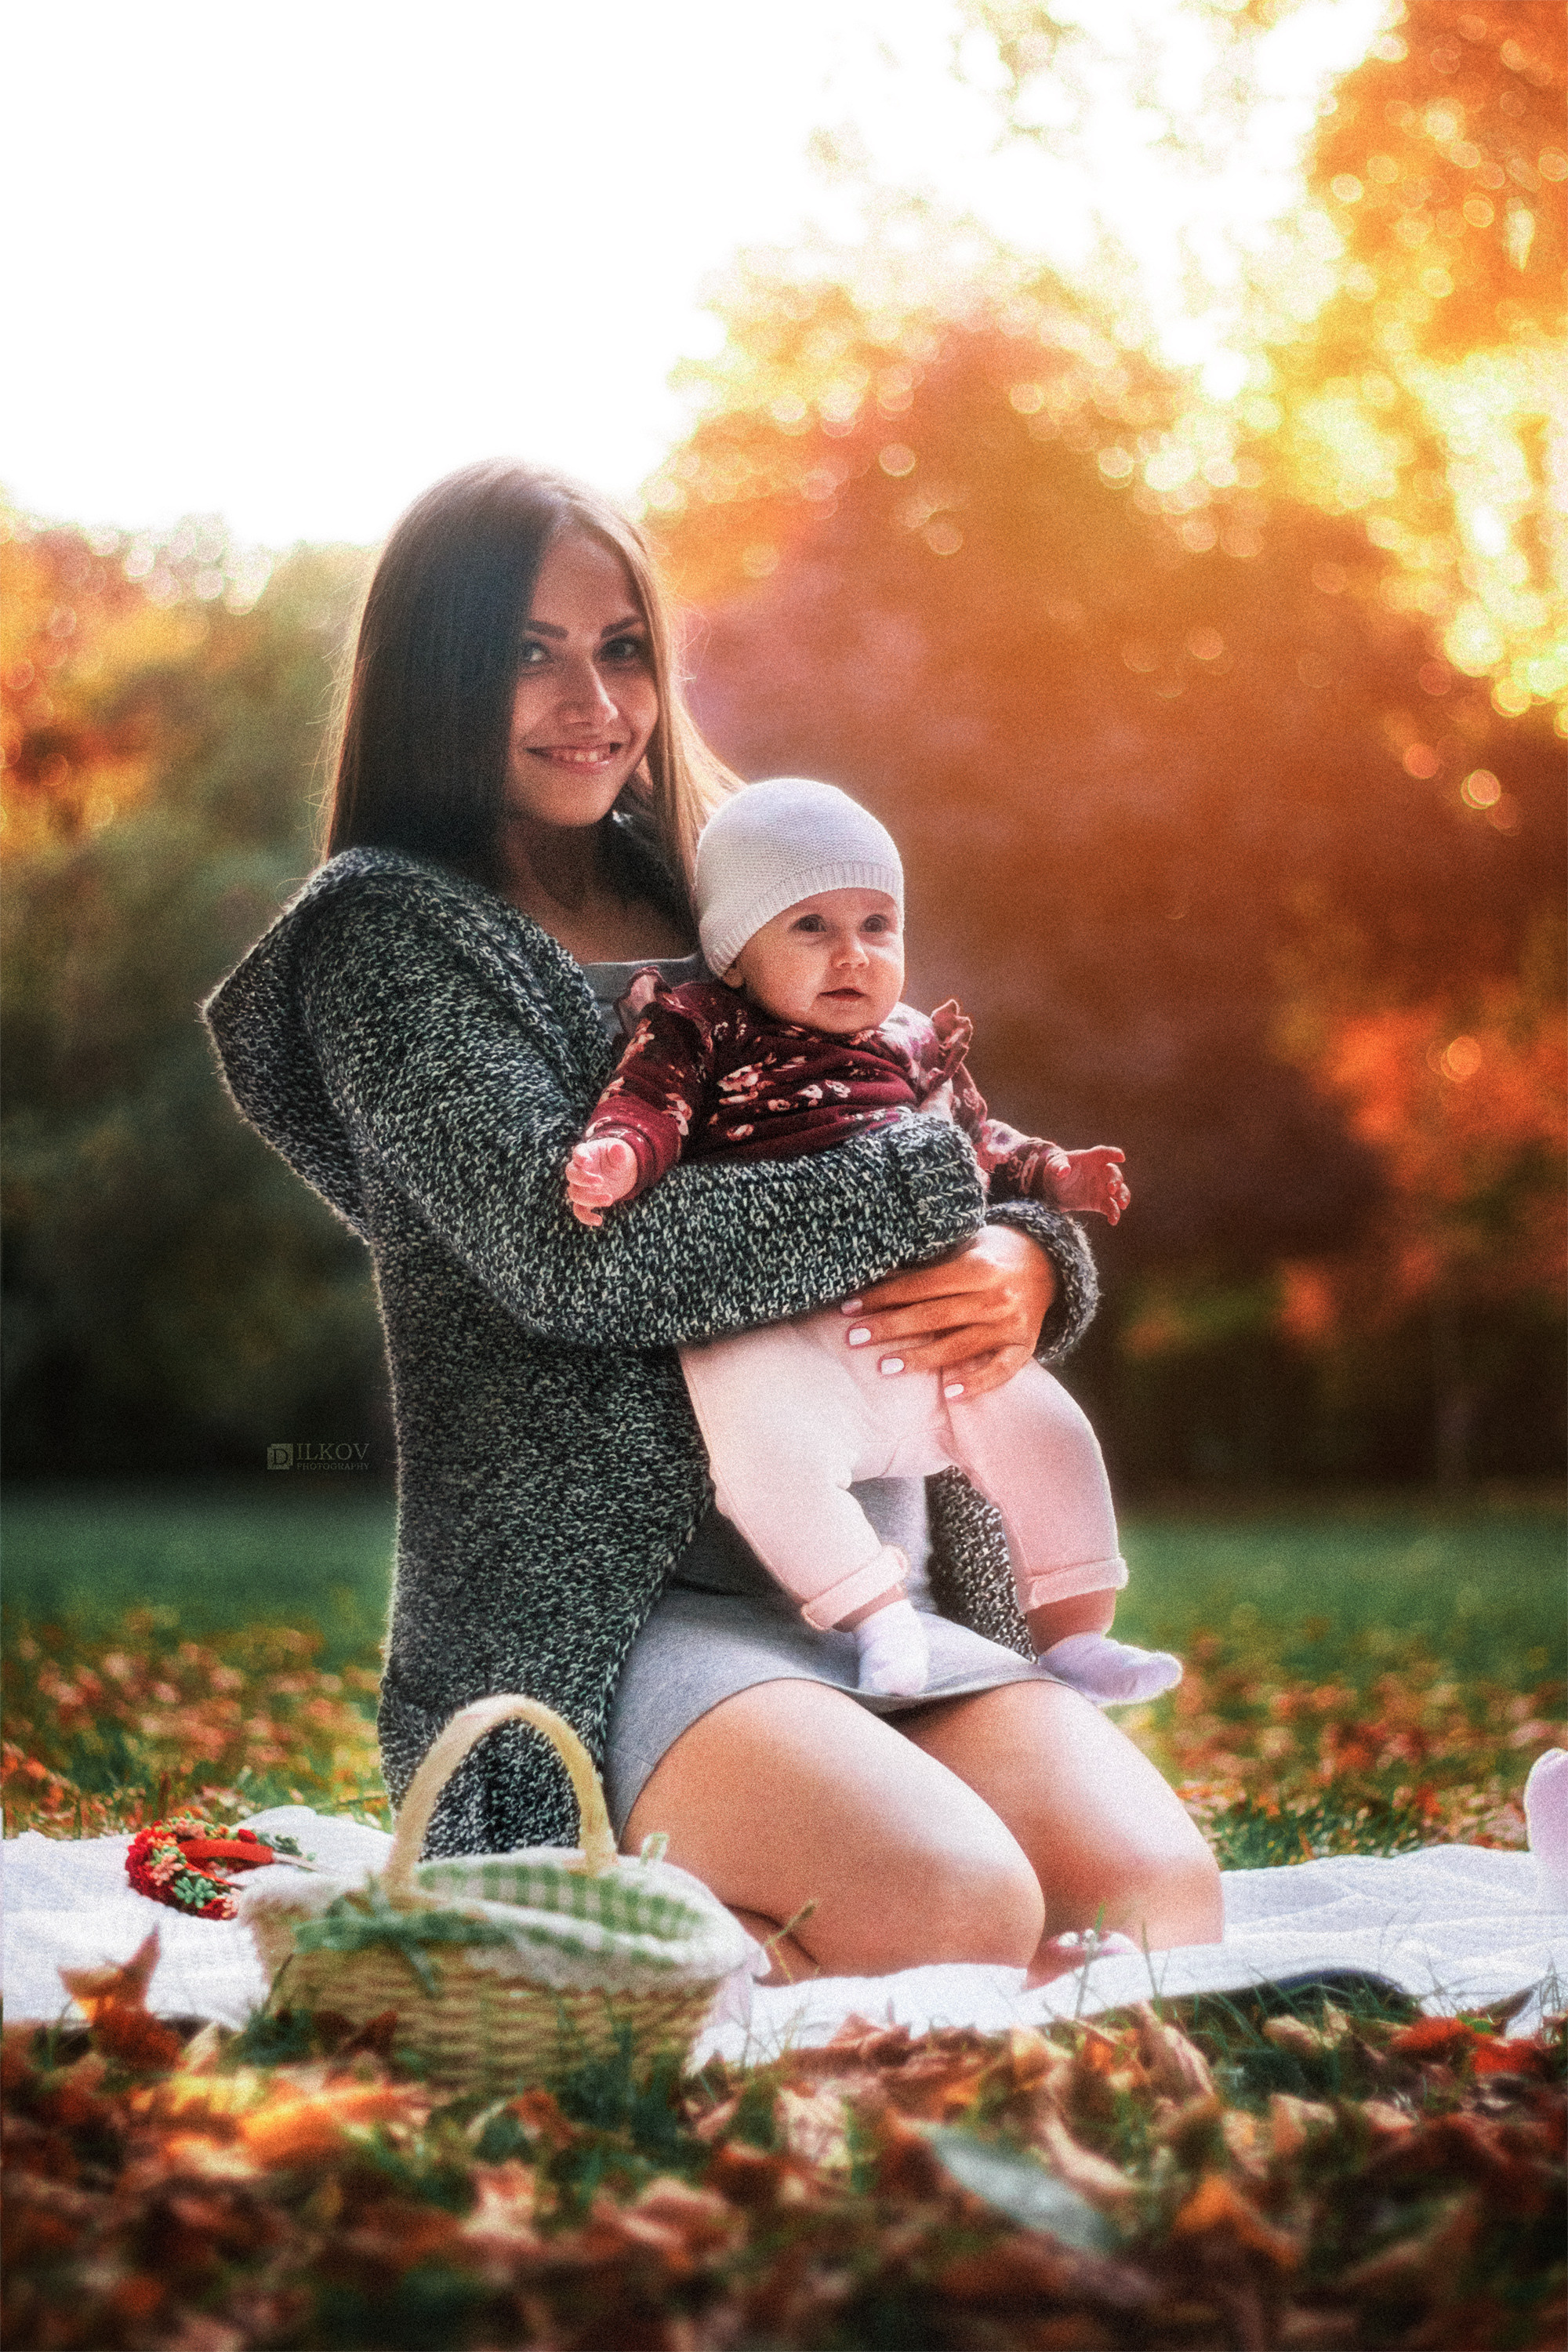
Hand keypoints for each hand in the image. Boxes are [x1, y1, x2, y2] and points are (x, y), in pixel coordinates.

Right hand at [566, 1136, 638, 1227]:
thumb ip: (618, 1153)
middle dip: (584, 1179)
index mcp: (587, 1154)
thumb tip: (618, 1148)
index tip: (587, 1162)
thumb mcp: (621, 1154)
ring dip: (591, 1199)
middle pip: (572, 1174)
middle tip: (602, 1182)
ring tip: (610, 1199)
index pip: (578, 1153)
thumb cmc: (618, 1158)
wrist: (620, 1172)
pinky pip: (579, 1210)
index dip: (579, 1157)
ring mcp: (580, 1186)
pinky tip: (599, 1221)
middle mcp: (579, 1170)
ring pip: (575, 1194)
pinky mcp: (586, 1200)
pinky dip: (586, 1217)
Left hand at [839, 1224, 1055, 1397]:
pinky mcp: (1024, 1347)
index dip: (883, 1297)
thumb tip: (874, 1276)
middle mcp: (996, 1296)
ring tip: (885, 1366)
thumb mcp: (961, 1247)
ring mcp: (1012, 1324)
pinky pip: (1000, 1370)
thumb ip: (925, 1265)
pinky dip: (976, 1382)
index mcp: (977, 1266)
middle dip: (890, 1327)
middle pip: (934, 1316)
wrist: (1046, 1263)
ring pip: (959, 1345)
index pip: (921, 1285)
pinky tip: (948, 1392)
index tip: (849, 1308)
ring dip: (920, 1358)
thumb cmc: (990, 1253)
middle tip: (854, 1339)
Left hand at [1044, 1145, 1129, 1223]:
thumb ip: (1059, 1166)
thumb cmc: (1057, 1170)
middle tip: (1111, 1189)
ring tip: (1122, 1205)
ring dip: (1123, 1197)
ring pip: (1120, 1191)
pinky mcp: (1100, 1203)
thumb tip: (1063, 1171)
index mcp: (1091, 1159)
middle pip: (1114, 1174)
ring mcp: (1103, 1188)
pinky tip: (1113, 1220)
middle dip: (1116, 1181)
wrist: (1054, 1189)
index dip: (1114, 1153)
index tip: (1121, 1157)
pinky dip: (1114, 1214)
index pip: (1104, 1153)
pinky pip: (1111, 1208)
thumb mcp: (1054, 1165)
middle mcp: (1101, 1173)